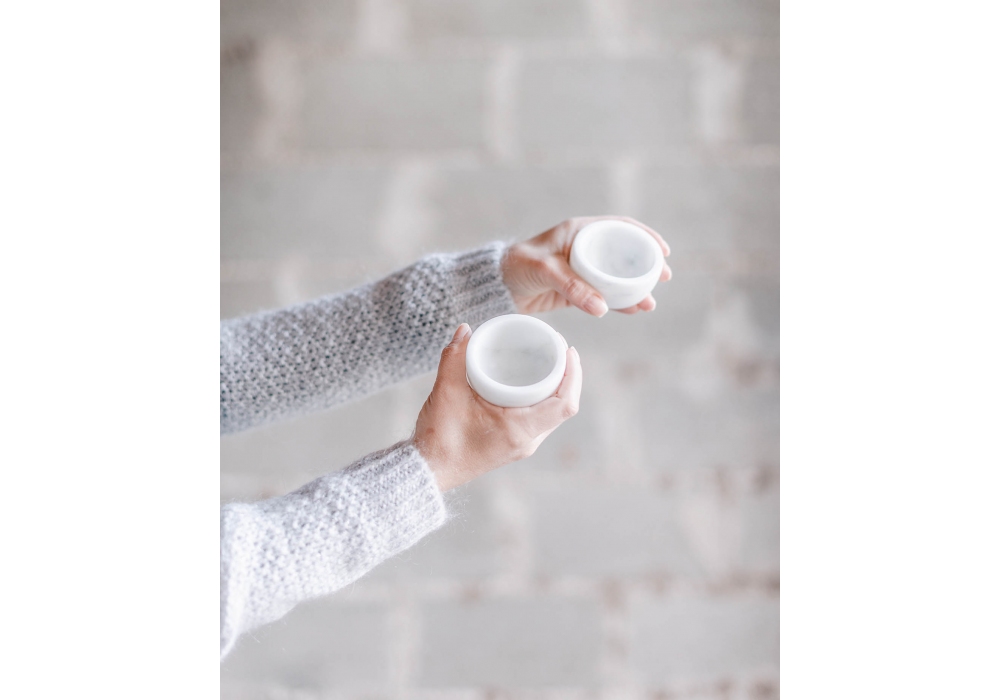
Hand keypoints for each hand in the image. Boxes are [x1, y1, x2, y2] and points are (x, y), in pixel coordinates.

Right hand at [414, 323, 582, 491]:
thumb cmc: (438, 439)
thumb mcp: (446, 392)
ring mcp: (521, 445)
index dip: (573, 375)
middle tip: (556, 347)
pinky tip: (533, 381)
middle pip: (563, 407)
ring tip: (549, 359)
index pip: (564, 405)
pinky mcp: (513, 444)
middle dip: (567, 375)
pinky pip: (540, 419)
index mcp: (519, 430)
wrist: (428, 470)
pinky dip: (543, 398)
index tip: (567, 350)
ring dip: (556, 387)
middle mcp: (527, 441)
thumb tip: (465, 330)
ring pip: (552, 414)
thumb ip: (454, 358)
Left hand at [501, 216, 671, 316]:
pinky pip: (602, 294)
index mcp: (578, 231)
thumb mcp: (544, 270)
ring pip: (615, 277)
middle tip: (664, 278)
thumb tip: (603, 307)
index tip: (662, 251)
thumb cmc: (515, 267)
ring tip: (650, 303)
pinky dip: (617, 303)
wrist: (494, 287)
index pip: (620, 227)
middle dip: (645, 266)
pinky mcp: (574, 290)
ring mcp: (580, 270)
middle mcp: (582, 247)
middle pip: (622, 254)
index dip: (644, 236)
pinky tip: (632, 310)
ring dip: (634, 289)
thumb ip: (572, 286)